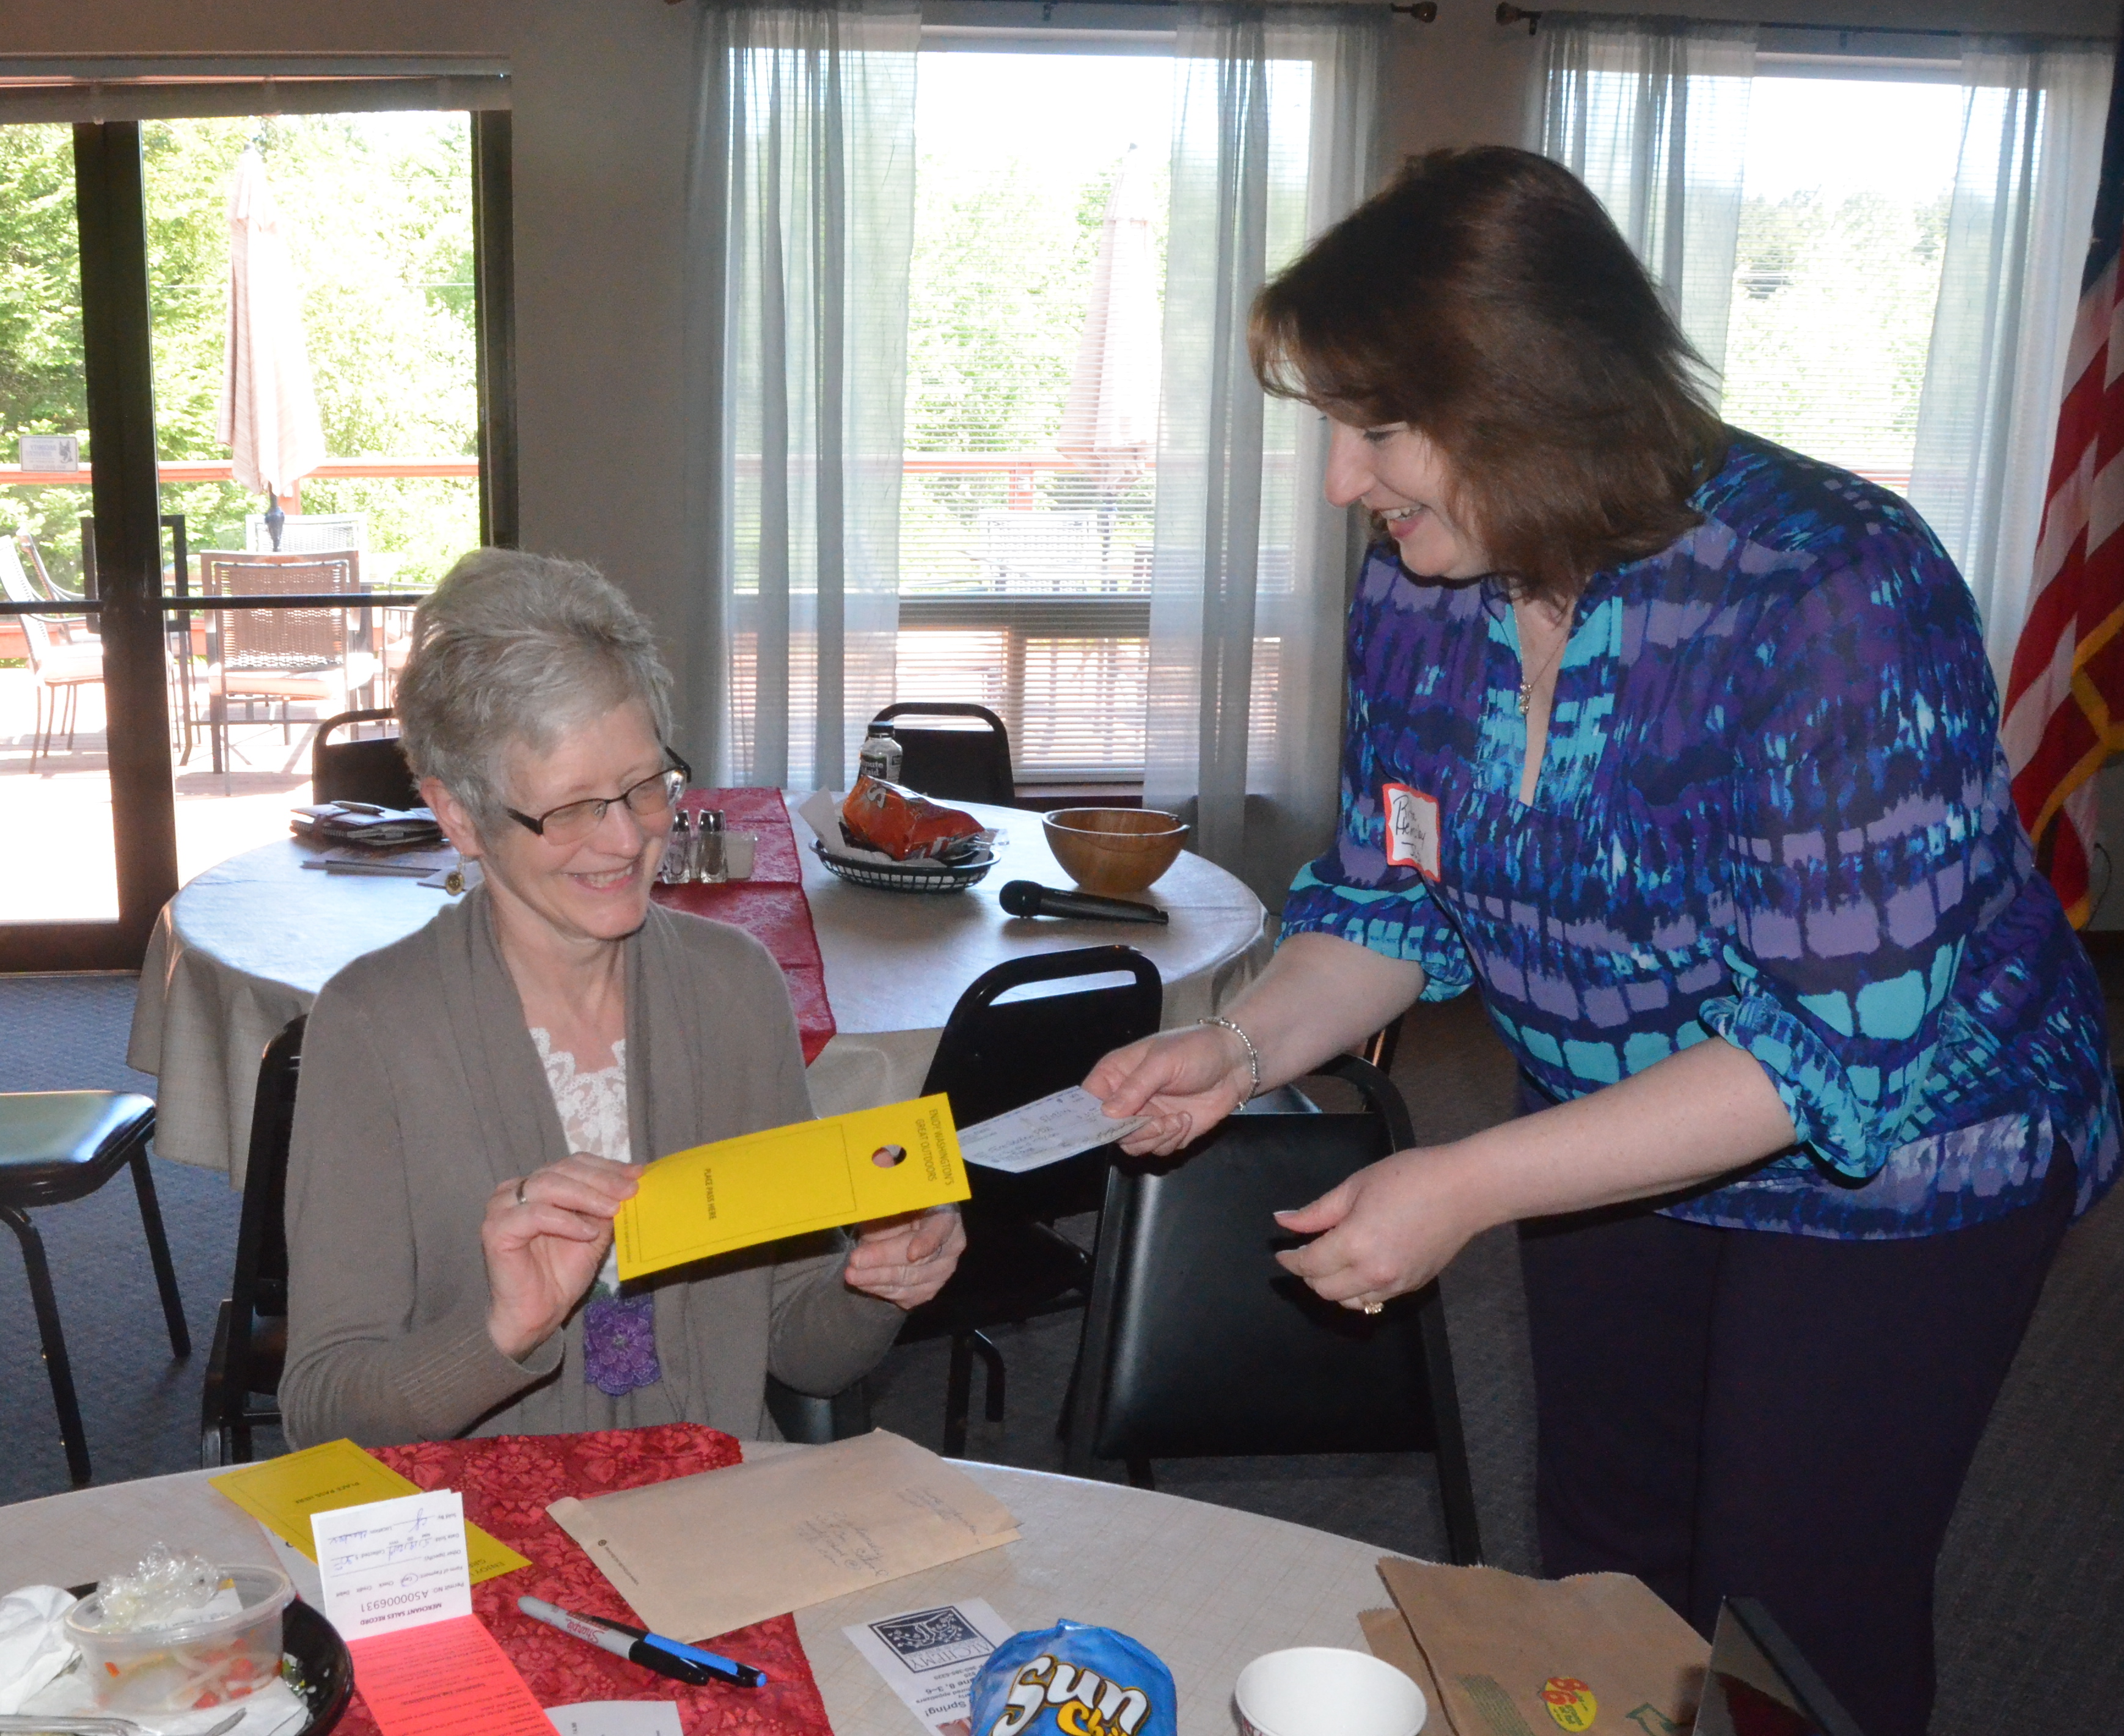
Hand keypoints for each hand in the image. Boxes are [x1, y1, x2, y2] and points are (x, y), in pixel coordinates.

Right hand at [483, 1153, 642, 1360]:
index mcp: (536, 1186)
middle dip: (601, 1179)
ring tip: (613, 1210)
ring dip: (586, 1196)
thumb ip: (605, 1207)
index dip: (605, 1167)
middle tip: (629, 1190)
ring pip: (548, 1185)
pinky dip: (566, 1221)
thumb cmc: (560, 1274)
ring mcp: (502, 1208)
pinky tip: (587, 1232)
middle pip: (561, 1170)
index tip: (636, 1174)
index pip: (572, 1163)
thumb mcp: (593, 1233)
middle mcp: (515, 1190)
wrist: (537, 1313)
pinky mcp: (496, 1230)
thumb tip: (632, 1182)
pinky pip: (535, 1215)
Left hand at [844, 1206, 965, 1308]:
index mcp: (946, 1217)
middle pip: (919, 1260)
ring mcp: (942, 1272)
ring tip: (853, 1275)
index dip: (927, 1242)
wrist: (909, 1226)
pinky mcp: (929, 1290)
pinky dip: (882, 1290)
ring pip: (911, 1281)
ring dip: (878, 1279)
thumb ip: (885, 1213)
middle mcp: (951, 1248)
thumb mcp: (892, 1203)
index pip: (940, 1229)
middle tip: (856, 1261)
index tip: (911, 1253)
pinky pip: (906, 1296)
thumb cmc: (900, 1209)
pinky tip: (864, 1284)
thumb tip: (866, 1226)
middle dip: (884, 1260)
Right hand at [1083, 1024, 1253, 1156]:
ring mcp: (1147, 1117)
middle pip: (1110, 1131)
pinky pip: (1158, 1149)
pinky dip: (1172, 1140)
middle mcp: (1126, 1099)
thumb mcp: (1162, 1062)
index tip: (1103, 1127)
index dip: (1089, 1117)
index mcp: (1116, 1074)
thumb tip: (1108, 1112)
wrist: (1235, 1062)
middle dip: (1134, 1132)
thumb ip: (1135, 1086)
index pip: (1088, 1101)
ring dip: (1156, 1138)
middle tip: (1157, 1122)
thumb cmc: (1196, 1050)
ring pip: (1133, 1146)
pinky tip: (1186, 1120)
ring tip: (1177, 1119)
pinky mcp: (1167, 1131)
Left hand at [1271, 1145, 1479, 1309]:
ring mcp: (1395, 1284)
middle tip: (1306, 1254)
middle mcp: (1373, 1273)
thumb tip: (1284, 1222)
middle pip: (1324, 1290)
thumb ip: (1317, 1211)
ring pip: (1349, 1302)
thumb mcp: (1356, 1186)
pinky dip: (1358, 1291)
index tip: (1282, 1252)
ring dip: (1333, 1287)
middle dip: (1308, 1275)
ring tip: (1331, 1263)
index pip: (1309, 1265)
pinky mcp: (1412, 1286)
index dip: (1290, 1260)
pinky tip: (1358, 1269)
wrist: (1465, 1190)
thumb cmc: (1410, 1177)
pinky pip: (1374, 1300)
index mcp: (1355, 1244)